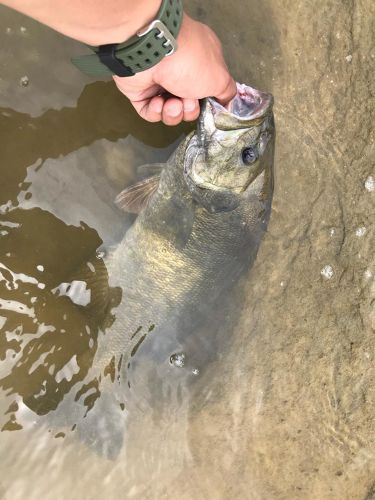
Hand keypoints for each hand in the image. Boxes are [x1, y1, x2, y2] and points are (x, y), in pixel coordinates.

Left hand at [113, 14, 236, 125]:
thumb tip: (228, 102)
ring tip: (171, 103)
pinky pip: (150, 113)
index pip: (207, 90)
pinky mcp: (140, 91)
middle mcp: (180, 71)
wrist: (153, 52)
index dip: (208, 102)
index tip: (209, 106)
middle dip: (190, 110)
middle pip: (189, 106)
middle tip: (186, 101)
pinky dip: (156, 112)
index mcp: (201, 63)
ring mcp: (159, 81)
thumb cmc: (191, 61)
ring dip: (173, 113)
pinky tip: (157, 102)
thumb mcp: (220, 78)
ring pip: (170, 112)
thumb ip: (227, 92)